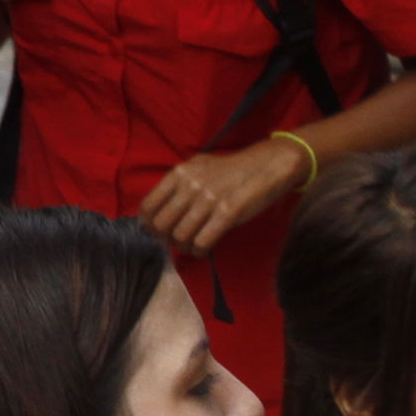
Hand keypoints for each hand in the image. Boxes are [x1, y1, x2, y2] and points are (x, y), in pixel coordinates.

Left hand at [139, 137, 310, 252]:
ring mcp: (209, 199)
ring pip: (180, 235)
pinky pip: (203, 241)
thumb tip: (156, 210)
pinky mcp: (228, 213)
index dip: (148, 224)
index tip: (155, 232)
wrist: (266, 165)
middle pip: (162, 224)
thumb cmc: (230, 169)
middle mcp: (190, 185)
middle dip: (165, 238)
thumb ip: (177, 184)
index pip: (149, 206)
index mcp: (179, 173)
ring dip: (183, 246)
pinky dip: (199, 251)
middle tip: (174, 241)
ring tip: (190, 247)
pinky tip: (202, 250)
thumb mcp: (198, 167)